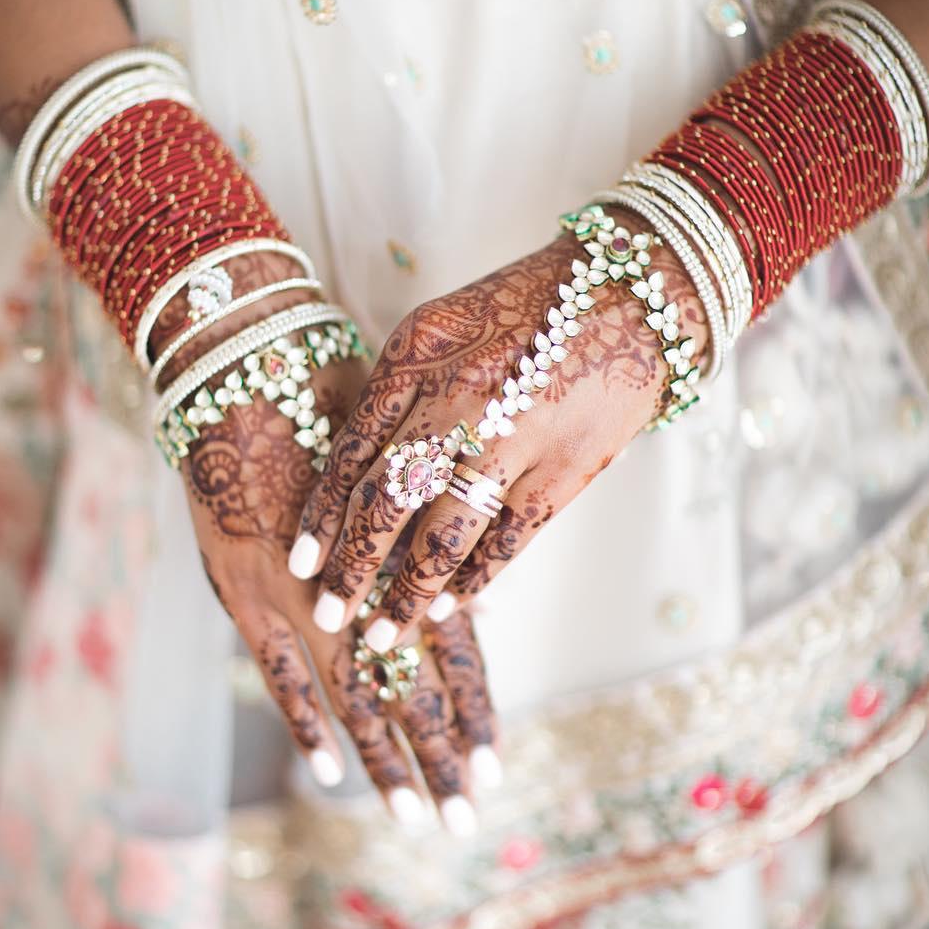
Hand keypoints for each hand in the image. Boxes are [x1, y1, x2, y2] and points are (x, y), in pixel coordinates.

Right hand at [181, 356, 498, 828]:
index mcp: (402, 552)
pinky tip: (329, 772)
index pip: (451, 653)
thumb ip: (429, 545)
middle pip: (408, 690)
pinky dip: (304, 723)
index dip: (472, 711)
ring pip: (351, 697)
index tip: (493, 766)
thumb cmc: (332, 403)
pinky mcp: (244, 594)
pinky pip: (276, 675)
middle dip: (438, 756)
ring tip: (411, 816)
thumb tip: (480, 607)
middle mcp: (358, 583)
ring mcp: (297, 596)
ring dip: (383, 759)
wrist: (246, 375)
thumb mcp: (395, 466)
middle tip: (464, 819)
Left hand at [293, 219, 706, 651]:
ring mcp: (511, 440)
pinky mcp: (564, 470)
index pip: (350, 456)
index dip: (322, 517)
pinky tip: (450, 606)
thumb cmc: (526, 307)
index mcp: (413, 360)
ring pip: (443, 538)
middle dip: (351, 571)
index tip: (300, 564)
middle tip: (328, 618)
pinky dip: (475, 580)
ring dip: (409, 595)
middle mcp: (454, 402)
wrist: (628, 295)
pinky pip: (507, 541)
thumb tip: (360, 469)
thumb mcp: (442, 326)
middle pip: (385, 505)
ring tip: (384, 634)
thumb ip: (398, 391)